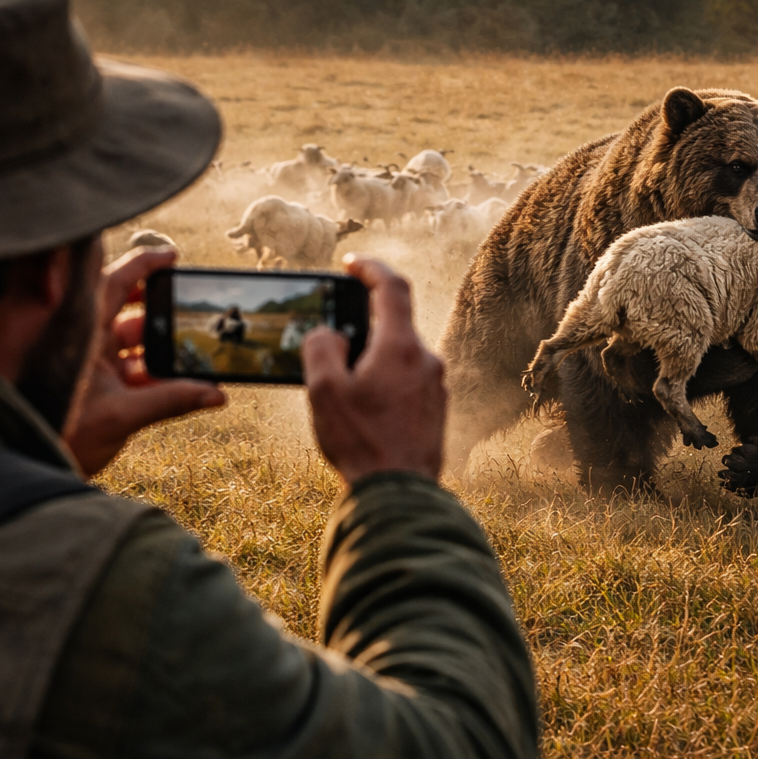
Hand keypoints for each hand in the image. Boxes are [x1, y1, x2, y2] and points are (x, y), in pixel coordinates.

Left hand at [63, 246, 225, 476]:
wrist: (36, 466)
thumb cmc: (62, 436)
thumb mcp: (121, 417)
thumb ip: (171, 402)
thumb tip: (216, 394)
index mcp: (83, 337)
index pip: (113, 285)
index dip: (143, 266)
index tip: (172, 257)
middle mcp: (88, 345)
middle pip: (128, 311)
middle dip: (159, 306)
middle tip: (187, 303)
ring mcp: (96, 367)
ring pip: (135, 344)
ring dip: (163, 346)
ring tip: (193, 349)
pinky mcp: (103, 389)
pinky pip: (137, 372)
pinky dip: (160, 376)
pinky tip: (185, 383)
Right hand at [302, 256, 445, 485]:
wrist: (400, 494)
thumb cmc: (361, 443)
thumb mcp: (324, 391)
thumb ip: (321, 348)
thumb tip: (329, 334)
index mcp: (402, 347)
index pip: (391, 287)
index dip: (370, 267)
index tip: (351, 264)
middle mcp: (427, 361)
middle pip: (393, 326)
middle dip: (362, 329)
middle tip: (333, 346)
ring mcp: (436, 386)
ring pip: (400, 357)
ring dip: (372, 361)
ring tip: (345, 391)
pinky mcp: (437, 409)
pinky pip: (408, 381)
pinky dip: (385, 382)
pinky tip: (365, 411)